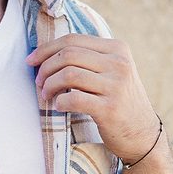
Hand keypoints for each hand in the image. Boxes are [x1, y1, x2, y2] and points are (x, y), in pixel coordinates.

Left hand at [26, 32, 159, 160]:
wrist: (142, 134)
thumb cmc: (118, 100)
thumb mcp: (112, 71)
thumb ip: (87, 59)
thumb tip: (44, 54)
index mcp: (117, 49)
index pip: (73, 40)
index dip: (46, 49)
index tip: (30, 60)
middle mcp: (119, 63)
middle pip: (68, 54)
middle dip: (45, 68)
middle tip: (39, 82)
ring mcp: (116, 85)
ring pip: (68, 74)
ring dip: (49, 85)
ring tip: (47, 95)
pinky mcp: (110, 108)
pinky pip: (73, 99)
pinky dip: (59, 102)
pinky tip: (59, 106)